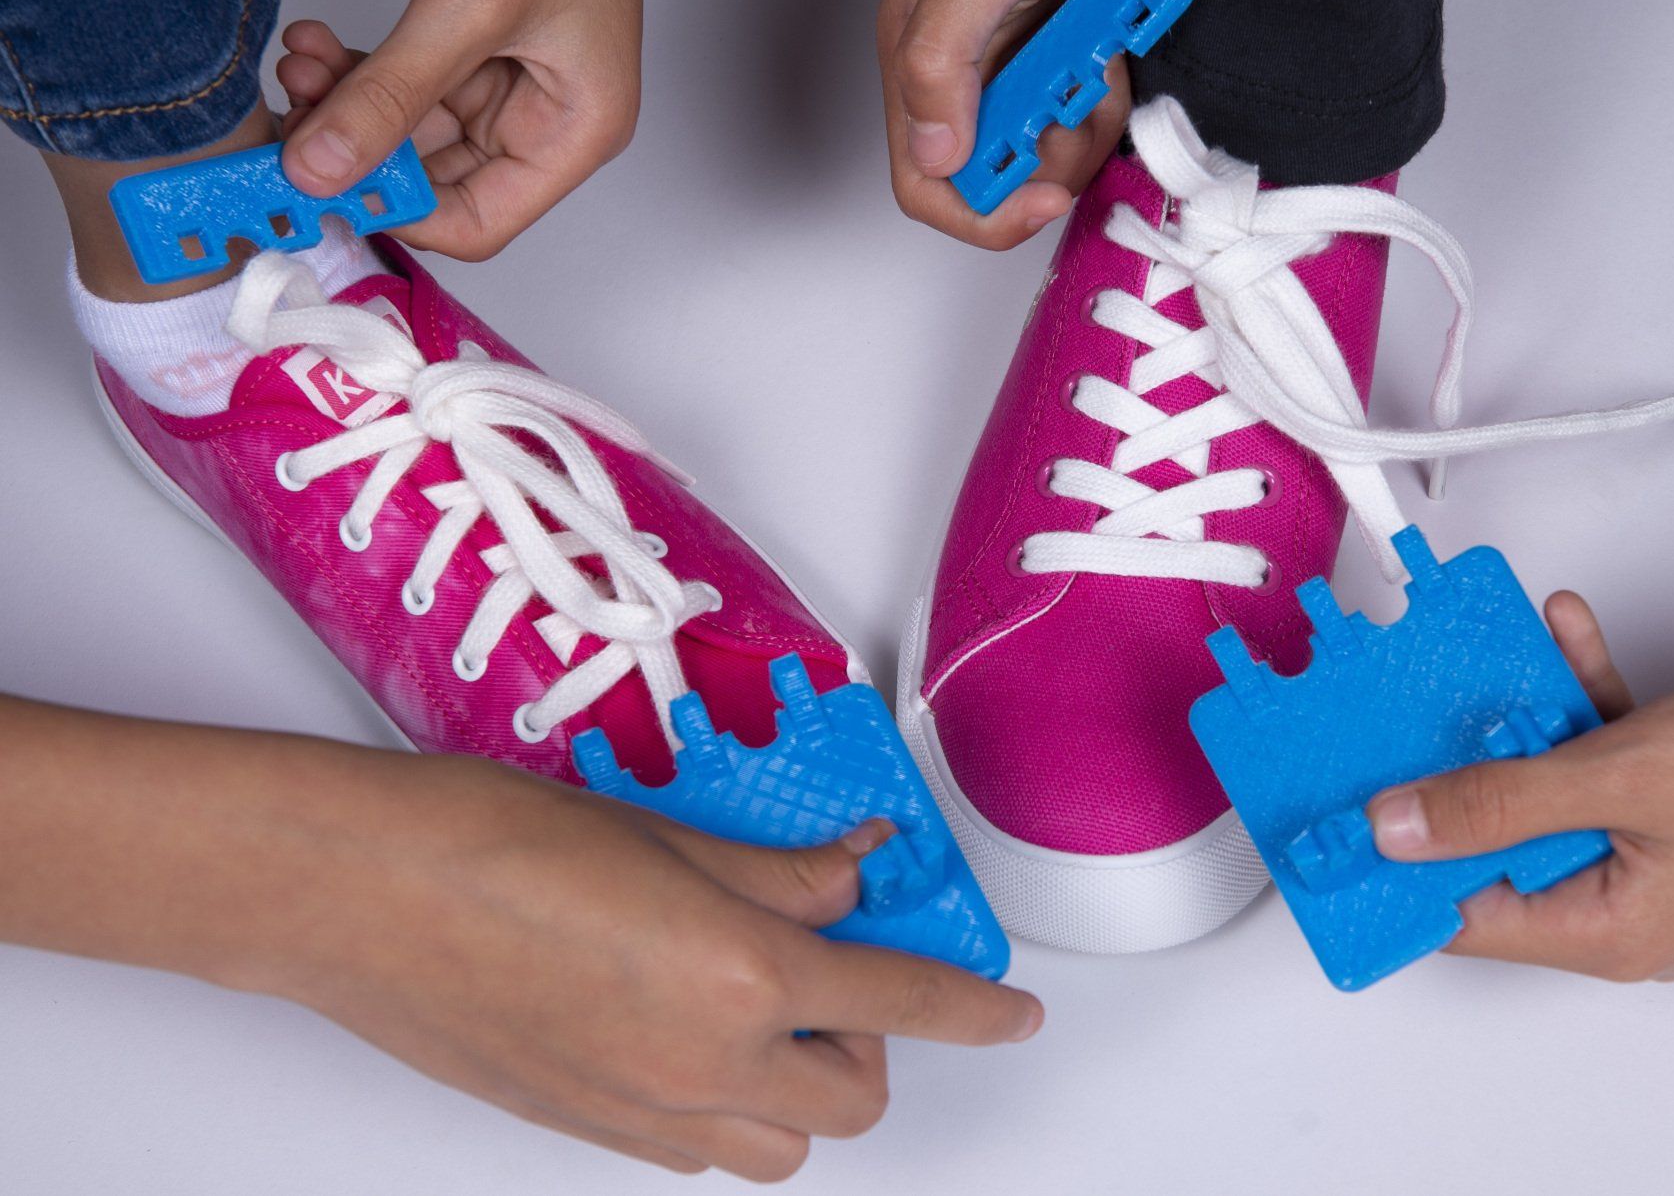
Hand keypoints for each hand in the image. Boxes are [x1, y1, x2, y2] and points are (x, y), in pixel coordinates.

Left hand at [277, 0, 648, 258]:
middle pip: (434, 176)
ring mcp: (507, 78)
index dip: (401, 213)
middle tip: (293, 125)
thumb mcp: (469, 7)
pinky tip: (317, 45)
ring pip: (407, 127)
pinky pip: (402, 81)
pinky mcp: (471, 39)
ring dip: (346, 104)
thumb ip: (391, 94)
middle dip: (359, 151)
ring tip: (300, 68)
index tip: (328, 186)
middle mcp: (544, 116)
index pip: (480, 220)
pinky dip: (354, 69)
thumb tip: (321, 168)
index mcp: (574, 131)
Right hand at [281, 757, 1042, 1178]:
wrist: (352, 894)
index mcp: (737, 976)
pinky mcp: (586, 1130)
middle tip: (838, 965)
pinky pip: (697, 1149)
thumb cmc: (484, 839)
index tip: (1016, 1012)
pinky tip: (684, 1026)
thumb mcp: (666, 830)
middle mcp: (700, 1065)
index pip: (905, 1002)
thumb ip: (781, 869)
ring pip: (778, 1146)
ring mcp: (639, 1113)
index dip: (978, 1009)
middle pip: (855, 1100)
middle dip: (875, 1041)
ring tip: (759, 1003)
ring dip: (799, 1086)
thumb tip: (854, 871)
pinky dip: (724, 1105)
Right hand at [878, 0, 1122, 248]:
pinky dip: (1104, 86)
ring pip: (1046, 143)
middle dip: (1053, 157)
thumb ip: (942, 63)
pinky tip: (1111, 47)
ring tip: (1100, 63)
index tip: (1042, 196)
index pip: (929, 181)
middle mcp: (959, 70)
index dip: (984, 209)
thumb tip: (934, 152)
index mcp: (920, 61)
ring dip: (1086, 118)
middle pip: (998, 170)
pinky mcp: (1050, 46)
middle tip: (1083, 109)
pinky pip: (1080, 103)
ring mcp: (1008, 60)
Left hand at [1365, 593, 1673, 981]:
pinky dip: (1578, 697)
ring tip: (1494, 663)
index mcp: (1611, 936)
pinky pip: (1600, 752)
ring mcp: (1656, 851)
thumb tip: (1399, 827)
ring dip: (1521, 718)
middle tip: (1398, 722)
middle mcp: (1630, 907)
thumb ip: (1496, 802)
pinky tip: (1562, 639)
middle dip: (1458, 772)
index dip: (1395, 874)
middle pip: (1498, 845)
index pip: (1464, 918)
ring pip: (1547, 786)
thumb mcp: (1617, 778)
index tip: (1333, 830)